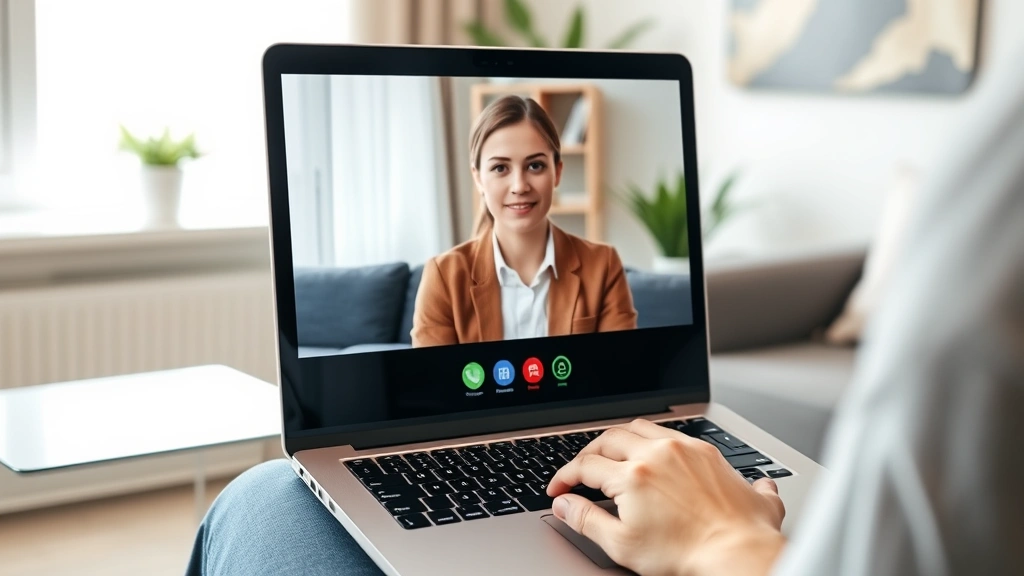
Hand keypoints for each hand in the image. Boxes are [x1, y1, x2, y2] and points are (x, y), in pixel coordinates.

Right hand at [547, 419, 785, 575]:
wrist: (739, 552)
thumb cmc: (688, 554)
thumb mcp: (623, 544)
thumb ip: (587, 520)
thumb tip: (564, 504)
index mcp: (632, 476)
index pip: (585, 465)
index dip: (565, 476)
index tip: (559, 488)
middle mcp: (657, 453)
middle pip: (609, 438)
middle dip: (589, 453)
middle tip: (581, 470)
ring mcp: (684, 449)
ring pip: (640, 427)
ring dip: (620, 439)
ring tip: (613, 454)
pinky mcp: (707, 452)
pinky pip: (673, 433)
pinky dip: (654, 439)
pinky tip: (655, 453)